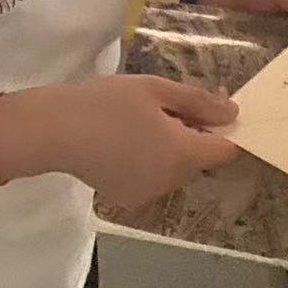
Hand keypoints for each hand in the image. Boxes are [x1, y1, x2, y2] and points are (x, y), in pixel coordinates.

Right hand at [0, 75, 238, 210]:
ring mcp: (147, 194)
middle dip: (193, 134)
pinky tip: (126, 141)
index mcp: (181, 154)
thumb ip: (198, 101)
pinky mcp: (127, 198)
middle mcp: (169, 182)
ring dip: (172, 148)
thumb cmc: (107, 102)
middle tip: (165, 106)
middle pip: (200, 160)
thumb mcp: (155, 90)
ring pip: (177, 169)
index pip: (224, 151)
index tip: (205, 108)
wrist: (54, 131)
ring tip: (142, 121)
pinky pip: (154, 178)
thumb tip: (232, 113)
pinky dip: (151, 161)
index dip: (223, 129)